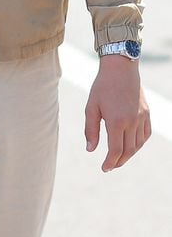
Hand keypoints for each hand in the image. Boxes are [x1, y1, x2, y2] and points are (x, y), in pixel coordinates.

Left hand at [85, 55, 150, 170]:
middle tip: (110, 166)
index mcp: (116, 122)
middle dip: (118, 161)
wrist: (120, 68)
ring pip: (138, 145)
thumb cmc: (102, 86)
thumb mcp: (91, 106)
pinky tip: (131, 144)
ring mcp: (141, 118)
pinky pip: (146, 134)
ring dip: (129, 154)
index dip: (110, 163)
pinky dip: (139, 143)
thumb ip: (91, 129)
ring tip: (119, 157)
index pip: (115, 151)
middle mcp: (132, 122)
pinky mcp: (147, 113)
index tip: (104, 168)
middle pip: (128, 151)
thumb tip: (90, 150)